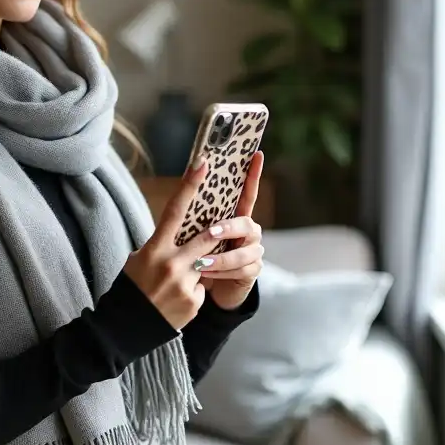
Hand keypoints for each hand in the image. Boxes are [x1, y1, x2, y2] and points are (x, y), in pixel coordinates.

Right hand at [124, 159, 215, 329]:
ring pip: (207, 264)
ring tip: (178, 278)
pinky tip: (176, 300)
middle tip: (221, 226)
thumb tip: (181, 232)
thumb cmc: (132, 287)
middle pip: (204, 238)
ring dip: (201, 267)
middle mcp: (171, 264)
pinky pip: (203, 288)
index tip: (203, 164)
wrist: (126, 328)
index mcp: (154, 249)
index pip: (175, 211)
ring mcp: (184, 284)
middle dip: (216, 231)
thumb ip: (161, 245)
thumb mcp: (138, 260)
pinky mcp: (194, 302)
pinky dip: (194, 290)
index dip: (189, 185)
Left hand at [194, 150, 264, 310]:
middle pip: (246, 223)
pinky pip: (242, 270)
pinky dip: (222, 273)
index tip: (256, 154)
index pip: (245, 193)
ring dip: (221, 257)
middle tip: (211, 232)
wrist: (206, 290)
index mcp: (233, 217)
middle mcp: (248, 231)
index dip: (252, 175)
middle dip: (229, 228)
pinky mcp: (253, 270)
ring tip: (201, 263)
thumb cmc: (197, 258)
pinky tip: (206, 275)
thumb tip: (187, 184)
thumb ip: (195, 215)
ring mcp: (253, 250)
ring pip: (244, 251)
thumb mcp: (192, 235)